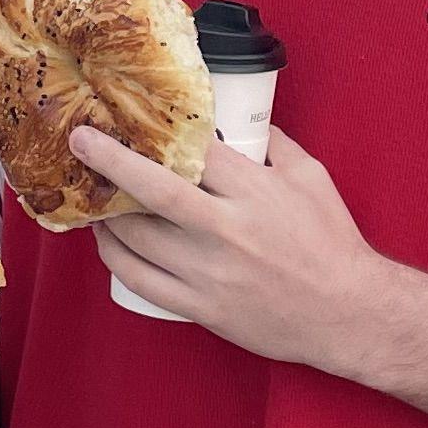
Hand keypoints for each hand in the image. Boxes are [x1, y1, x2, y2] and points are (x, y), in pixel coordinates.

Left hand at [75, 118, 398, 370]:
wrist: (348, 314)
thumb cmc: (332, 242)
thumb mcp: (310, 178)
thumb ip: (273, 144)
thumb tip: (242, 116)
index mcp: (254, 192)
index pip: (192, 151)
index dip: (152, 131)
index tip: (121, 114)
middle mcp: (227, 230)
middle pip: (155, 192)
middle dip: (110, 163)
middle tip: (79, 141)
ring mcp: (211, 273)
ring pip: (140, 239)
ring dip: (106, 212)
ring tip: (88, 191)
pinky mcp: (203, 308)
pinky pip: (144, 282)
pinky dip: (116, 258)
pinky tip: (106, 240)